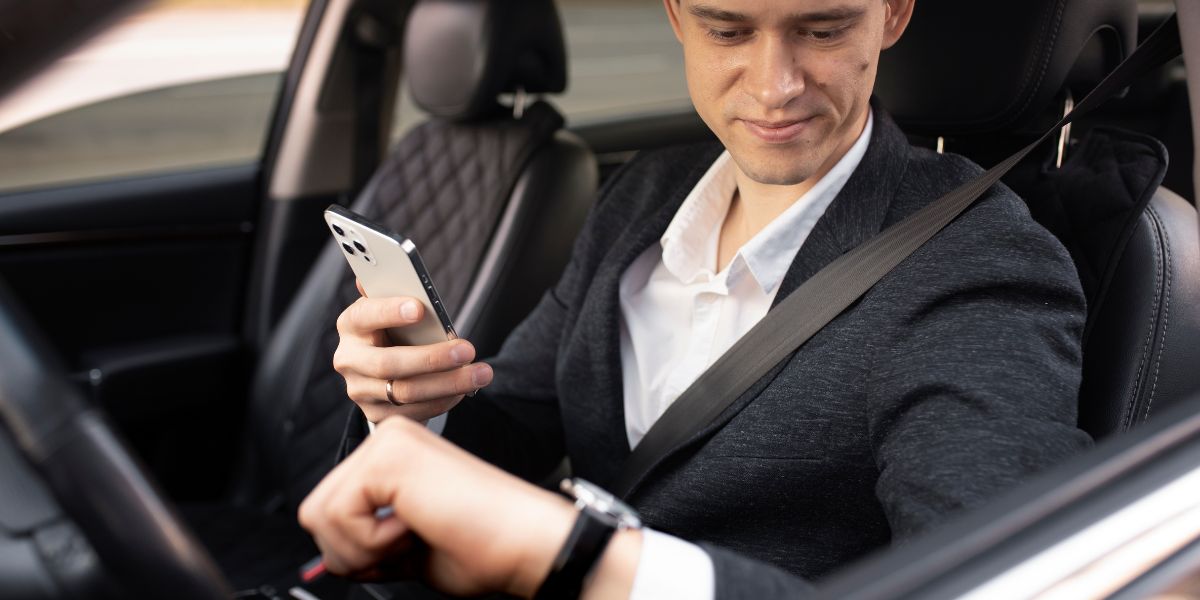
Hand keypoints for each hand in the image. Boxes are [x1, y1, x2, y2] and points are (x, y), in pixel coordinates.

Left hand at [298, 417, 576, 596]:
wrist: (525, 544)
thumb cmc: (483, 548)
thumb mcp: (406, 548)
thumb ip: (367, 540)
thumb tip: (325, 559)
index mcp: (393, 456)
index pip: (330, 509)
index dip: (358, 551)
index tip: (408, 549)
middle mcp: (387, 439)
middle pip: (314, 512)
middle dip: (352, 552)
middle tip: (407, 546)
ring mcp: (386, 443)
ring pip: (318, 515)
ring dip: (363, 550)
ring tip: (413, 536)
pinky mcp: (387, 458)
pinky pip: (337, 515)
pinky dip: (372, 543)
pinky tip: (415, 527)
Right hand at [333, 283, 492, 422]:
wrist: (383, 371)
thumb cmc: (395, 330)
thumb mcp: (392, 309)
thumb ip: (396, 293)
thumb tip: (393, 267)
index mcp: (351, 325)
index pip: (365, 315)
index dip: (389, 311)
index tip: (419, 307)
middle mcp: (349, 360)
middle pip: (388, 363)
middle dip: (432, 357)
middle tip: (468, 350)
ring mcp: (361, 391)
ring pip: (406, 392)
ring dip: (449, 383)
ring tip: (481, 373)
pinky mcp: (377, 415)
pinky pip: (414, 412)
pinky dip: (443, 400)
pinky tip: (465, 389)